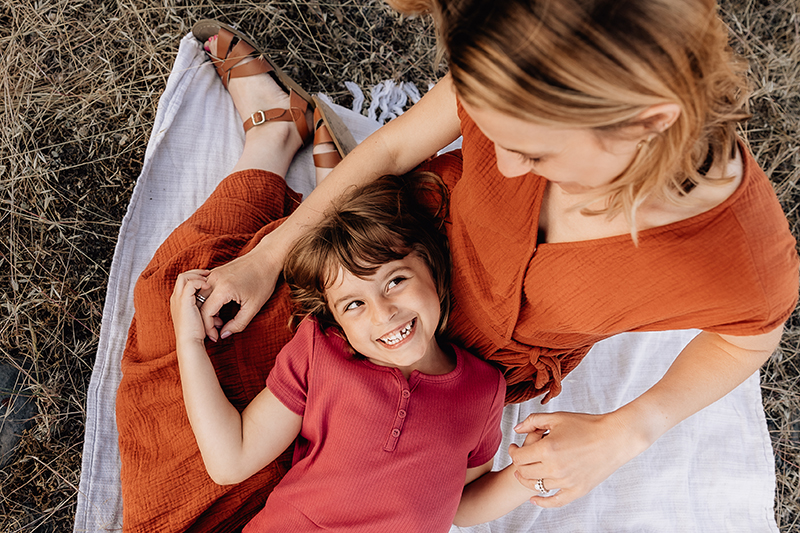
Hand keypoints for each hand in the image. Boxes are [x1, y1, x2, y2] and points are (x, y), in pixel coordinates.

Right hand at [170, 270, 212, 344]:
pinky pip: (189, 284)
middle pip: (183, 277)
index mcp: (179, 301)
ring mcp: (178, 299)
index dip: (198, 280)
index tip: (210, 284)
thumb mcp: (204, 325)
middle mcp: (176, 298)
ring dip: (196, 275)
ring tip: (209, 279)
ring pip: (183, 277)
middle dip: (197, 275)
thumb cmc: (197, 336)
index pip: (186, 283)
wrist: (190, 345)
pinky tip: (208, 286)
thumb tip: (222, 325)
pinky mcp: (183, 301)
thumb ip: (211, 319)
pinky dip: (199, 282)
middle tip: (210, 276)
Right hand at [199, 247, 281, 340]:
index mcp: (223, 289)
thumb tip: (224, 334)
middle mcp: (213, 280)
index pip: (205, 313)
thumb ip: (238, 324)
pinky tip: (219, 309)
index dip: (209, 329)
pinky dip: (206, 301)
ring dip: (204, 311)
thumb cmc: (263, 281)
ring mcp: (213, 274)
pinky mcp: (215, 272)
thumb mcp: (253, 307)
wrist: (266, 258)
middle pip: (198, 305)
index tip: (217, 337)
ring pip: (198, 297)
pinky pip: (203, 289)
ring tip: (218, 322)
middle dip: (205, 321)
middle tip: (217, 331)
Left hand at [508, 411, 649, 507]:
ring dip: (528, 480)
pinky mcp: (577, 490)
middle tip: (519, 458)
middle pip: (525, 473)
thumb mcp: (557, 418)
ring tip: (527, 471)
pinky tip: (534, 499)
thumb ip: (533, 421)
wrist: (614, 437)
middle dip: (518, 465)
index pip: (519, 457)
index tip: (514, 447)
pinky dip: (542, 502)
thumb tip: (517, 429)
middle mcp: (555, 468)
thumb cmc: (587, 425)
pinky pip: (555, 502)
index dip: (512, 451)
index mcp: (547, 449)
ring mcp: (566, 481)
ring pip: (537, 487)